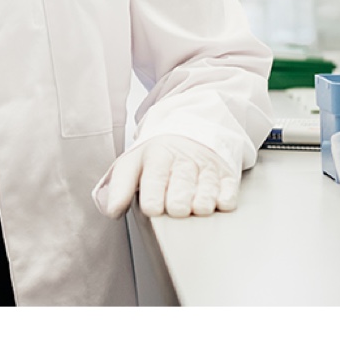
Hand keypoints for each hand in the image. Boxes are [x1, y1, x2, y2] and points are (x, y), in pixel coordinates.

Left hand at [96, 136, 240, 219]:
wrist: (191, 129)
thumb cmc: (158, 156)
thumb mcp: (133, 163)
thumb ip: (118, 187)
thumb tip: (111, 210)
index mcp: (155, 156)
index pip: (152, 177)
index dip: (151, 196)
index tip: (151, 208)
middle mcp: (181, 160)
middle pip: (180, 187)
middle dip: (177, 202)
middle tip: (175, 209)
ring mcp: (205, 166)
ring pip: (205, 189)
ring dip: (201, 203)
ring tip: (194, 208)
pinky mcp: (225, 174)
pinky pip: (228, 190)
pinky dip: (223, 199)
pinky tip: (217, 203)